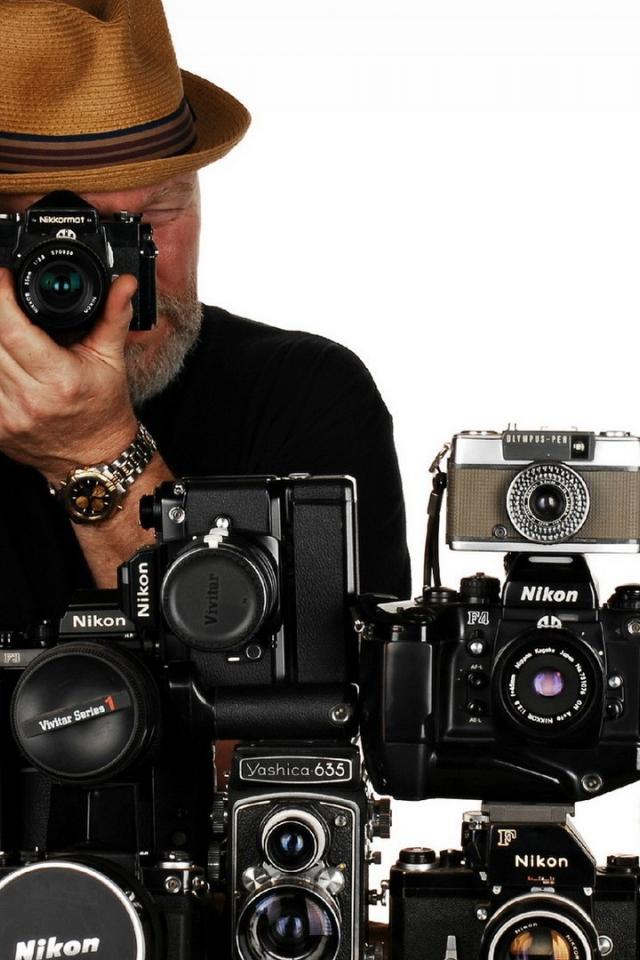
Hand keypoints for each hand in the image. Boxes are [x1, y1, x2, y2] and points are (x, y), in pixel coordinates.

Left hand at [0, 268, 139, 482]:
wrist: (96, 457)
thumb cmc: (104, 409)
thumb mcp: (111, 360)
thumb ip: (113, 316)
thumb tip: (124, 283)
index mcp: (58, 379)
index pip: (12, 329)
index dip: (1, 297)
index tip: (5, 279)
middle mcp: (29, 399)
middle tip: (5, 301)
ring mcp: (7, 417)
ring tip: (8, 331)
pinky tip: (7, 361)